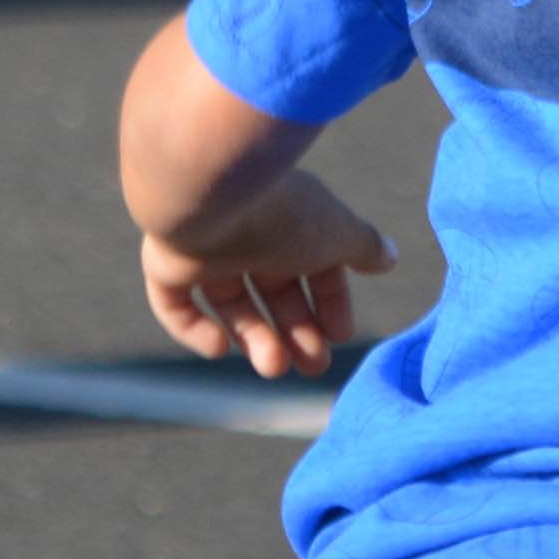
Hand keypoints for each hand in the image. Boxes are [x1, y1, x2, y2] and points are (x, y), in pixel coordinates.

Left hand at [141, 172, 391, 381]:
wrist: (212, 191)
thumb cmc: (283, 211)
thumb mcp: (338, 232)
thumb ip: (364, 247)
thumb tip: (390, 257)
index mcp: (292, 224)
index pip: (314, 268)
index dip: (331, 302)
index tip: (341, 334)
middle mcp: (250, 237)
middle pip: (275, 293)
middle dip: (298, 332)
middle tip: (314, 367)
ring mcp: (207, 251)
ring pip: (233, 305)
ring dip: (256, 339)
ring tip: (275, 367)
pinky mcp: (169, 265)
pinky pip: (177, 305)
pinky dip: (196, 329)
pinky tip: (221, 346)